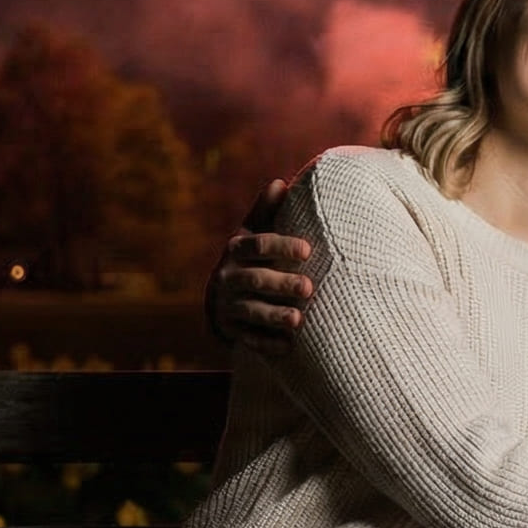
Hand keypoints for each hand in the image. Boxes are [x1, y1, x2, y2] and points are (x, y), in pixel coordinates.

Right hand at [204, 181, 315, 343]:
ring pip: (251, 311)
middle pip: (256, 280)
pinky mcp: (232, 330)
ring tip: (297, 321)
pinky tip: (287, 346)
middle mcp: (229, 277)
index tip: (308, 250)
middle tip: (308, 288)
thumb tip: (280, 182)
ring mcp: (229, 305)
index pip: (258, 245)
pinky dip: (267, 344)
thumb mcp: (253, 232)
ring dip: (274, 317)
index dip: (282, 246)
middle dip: (282, 285)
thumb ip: (266, 211)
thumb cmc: (249, 257)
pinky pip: (248, 339)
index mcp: (237, 249)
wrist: (220, 295)